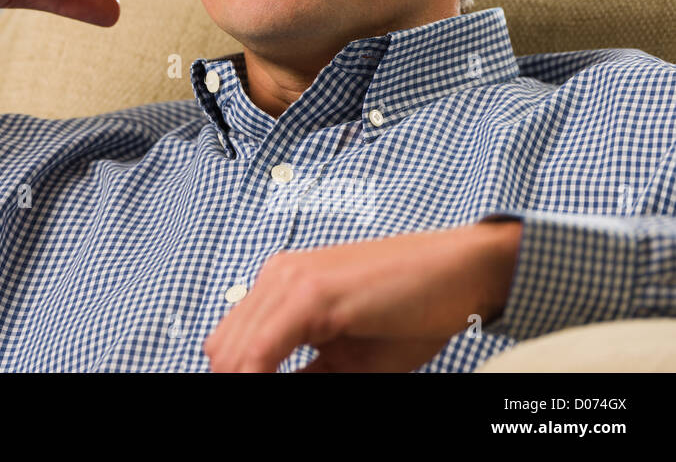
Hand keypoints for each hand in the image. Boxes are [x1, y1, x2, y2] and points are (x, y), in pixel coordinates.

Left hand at [202, 220, 522, 371]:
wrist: (459, 272)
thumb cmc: (412, 309)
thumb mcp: (347, 357)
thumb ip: (306, 375)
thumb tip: (269, 390)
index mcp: (280, 286)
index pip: (232, 344)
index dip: (237, 379)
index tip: (250, 401)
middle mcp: (276, 277)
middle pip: (224, 350)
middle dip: (237, 383)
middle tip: (254, 410)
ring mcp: (289, 281)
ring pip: (234, 353)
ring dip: (247, 382)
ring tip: (266, 403)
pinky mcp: (311, 295)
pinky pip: (261, 351)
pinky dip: (259, 378)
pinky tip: (273, 392)